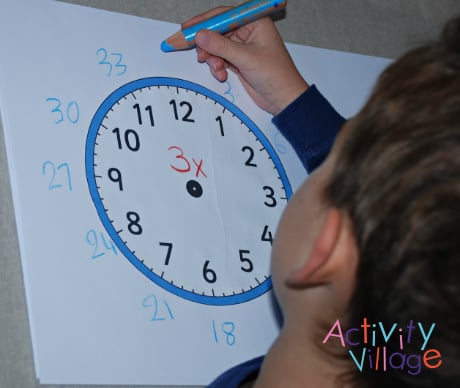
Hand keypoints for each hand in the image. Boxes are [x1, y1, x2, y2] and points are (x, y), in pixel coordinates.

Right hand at [183, 7, 307, 114]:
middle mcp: (248, 31)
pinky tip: (222, 75)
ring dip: (212, 58)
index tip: (186, 29)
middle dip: (206, 44)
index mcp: (254, 22)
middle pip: (217, 31)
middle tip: (193, 51)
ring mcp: (243, 47)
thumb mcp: (246, 58)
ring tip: (217, 69)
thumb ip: (221, 46)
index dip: (203, 21)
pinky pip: (220, 59)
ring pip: (216, 47)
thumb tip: (200, 35)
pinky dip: (217, 67)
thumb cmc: (276, 75)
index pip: (223, 15)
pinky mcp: (239, 62)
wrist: (284, 99)